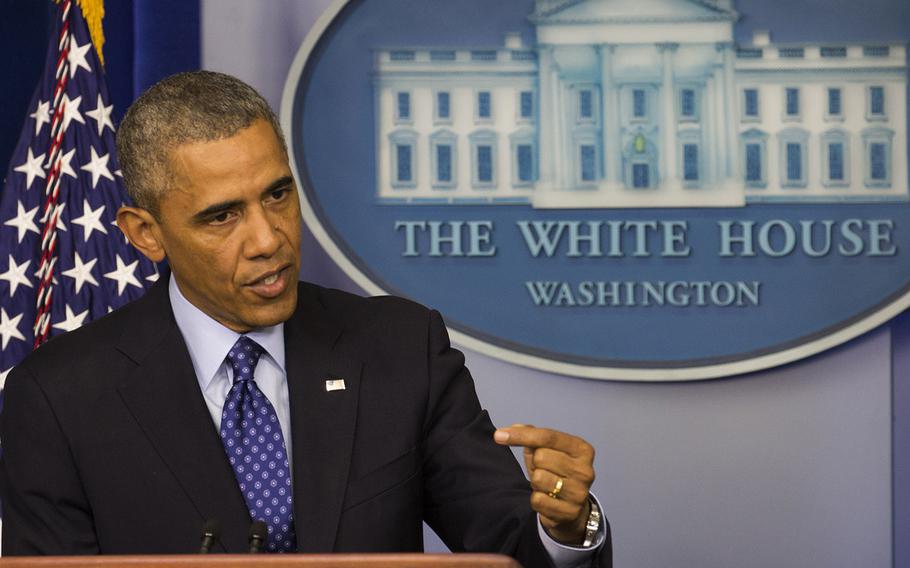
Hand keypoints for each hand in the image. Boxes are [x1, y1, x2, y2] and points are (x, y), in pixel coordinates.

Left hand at [494, 424, 595, 544]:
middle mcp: (585, 470)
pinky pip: (537, 500)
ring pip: (538, 478)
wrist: (572, 507)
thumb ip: (532, 436)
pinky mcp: (570, 512)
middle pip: (541, 457)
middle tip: (544, 471)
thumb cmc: (557, 473)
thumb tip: (513, 429)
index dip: (521, 435)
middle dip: (535, 464)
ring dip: (536, 482)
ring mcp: (580, 492)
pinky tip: (548, 499)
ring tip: (546, 485)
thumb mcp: (547, 450)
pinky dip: (537, 499)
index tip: (498, 435)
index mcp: (582, 449)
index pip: (548, 436)